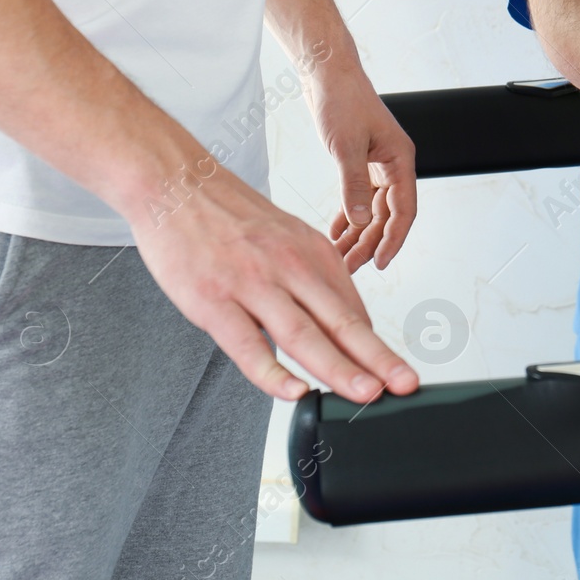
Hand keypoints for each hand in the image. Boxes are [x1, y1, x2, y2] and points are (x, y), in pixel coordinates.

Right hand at [130, 164, 418, 403]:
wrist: (175, 184)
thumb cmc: (230, 216)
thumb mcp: (288, 237)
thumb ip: (315, 280)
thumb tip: (347, 324)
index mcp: (313, 253)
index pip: (354, 311)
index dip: (378, 348)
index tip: (398, 374)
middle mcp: (290, 267)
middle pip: (341, 322)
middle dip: (378, 358)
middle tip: (404, 385)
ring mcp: (252, 285)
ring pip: (303, 335)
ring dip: (339, 368)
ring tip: (366, 395)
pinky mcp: (213, 301)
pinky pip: (247, 345)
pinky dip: (272, 372)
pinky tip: (294, 391)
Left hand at [307, 65, 416, 274]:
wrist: (327, 75)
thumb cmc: (341, 101)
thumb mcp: (346, 146)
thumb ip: (354, 185)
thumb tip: (362, 222)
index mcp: (400, 160)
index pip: (404, 210)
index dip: (393, 239)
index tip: (379, 262)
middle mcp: (393, 165)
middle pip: (387, 215)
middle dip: (370, 243)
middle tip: (350, 267)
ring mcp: (377, 165)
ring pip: (372, 210)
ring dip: (358, 234)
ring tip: (340, 256)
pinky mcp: (360, 163)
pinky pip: (359, 198)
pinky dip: (348, 217)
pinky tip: (337, 233)